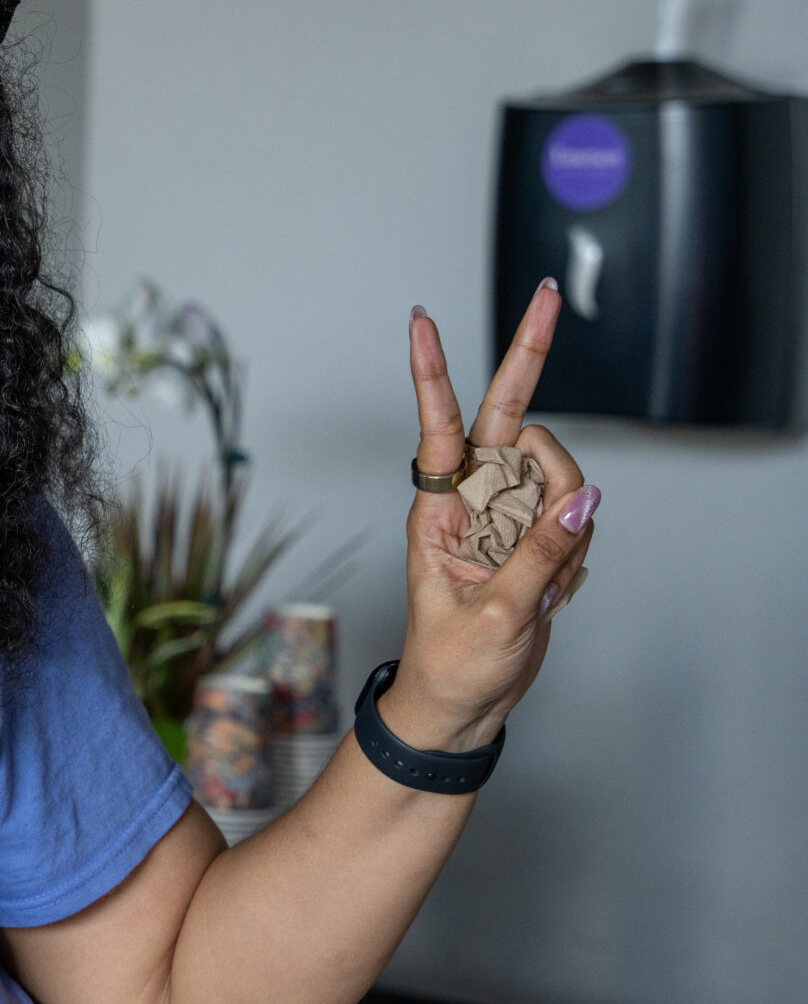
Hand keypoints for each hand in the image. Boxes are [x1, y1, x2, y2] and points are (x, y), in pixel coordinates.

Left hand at [394, 283, 598, 752]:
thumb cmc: (452, 664)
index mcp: (435, 510)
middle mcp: (470, 500)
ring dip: (566, 519)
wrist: (462, 706)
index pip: (437, 427)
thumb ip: (542, 556)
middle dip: (528, 355)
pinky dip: (577, 551)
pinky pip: (576, 517)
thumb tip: (583, 499)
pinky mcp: (536, 535)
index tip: (421, 319)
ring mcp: (506, 514)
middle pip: (507, 416)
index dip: (434, 373)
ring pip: (559, 472)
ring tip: (542, 581)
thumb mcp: (495, 616)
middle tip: (550, 297)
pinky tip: (555, 588)